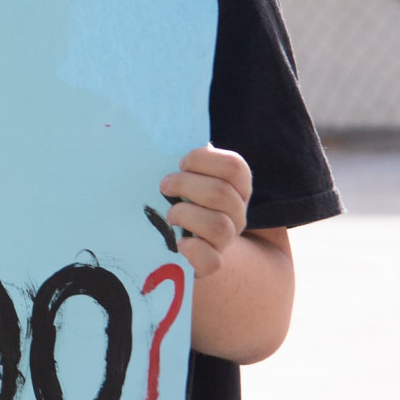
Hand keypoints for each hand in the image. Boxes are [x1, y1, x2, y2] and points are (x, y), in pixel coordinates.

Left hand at [160, 145, 252, 278]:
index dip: (203, 160)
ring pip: (219, 226)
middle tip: (163, 186)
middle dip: (185, 185)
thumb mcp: (183, 175)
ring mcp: (227, 240)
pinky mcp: (210, 264)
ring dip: (185, 215)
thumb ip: (182, 161)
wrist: (177, 240)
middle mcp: (236, 212)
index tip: (180, 163)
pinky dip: (193, 250)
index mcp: (234, 186)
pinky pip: (212, 261)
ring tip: (169, 215)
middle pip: (221, 193)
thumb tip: (164, 135)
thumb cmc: (177, 197)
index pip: (235, 167)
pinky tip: (179, 242)